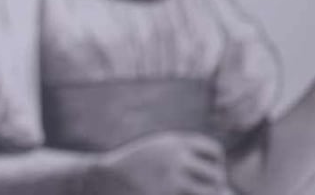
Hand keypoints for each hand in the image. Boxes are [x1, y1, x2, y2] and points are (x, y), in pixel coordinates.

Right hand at [85, 132, 228, 194]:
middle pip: (215, 174)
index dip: (215, 164)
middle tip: (200, 189)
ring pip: (208, 191)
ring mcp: (171, 178)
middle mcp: (175, 157)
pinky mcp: (166, 194)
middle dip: (214, 186)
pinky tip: (175, 192)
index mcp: (173, 142)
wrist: (102, 179)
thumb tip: (229, 191)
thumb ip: (188, 163)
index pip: (213, 150)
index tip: (205, 175)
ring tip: (187, 191)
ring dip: (204, 194)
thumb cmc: (134, 170)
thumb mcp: (159, 155)